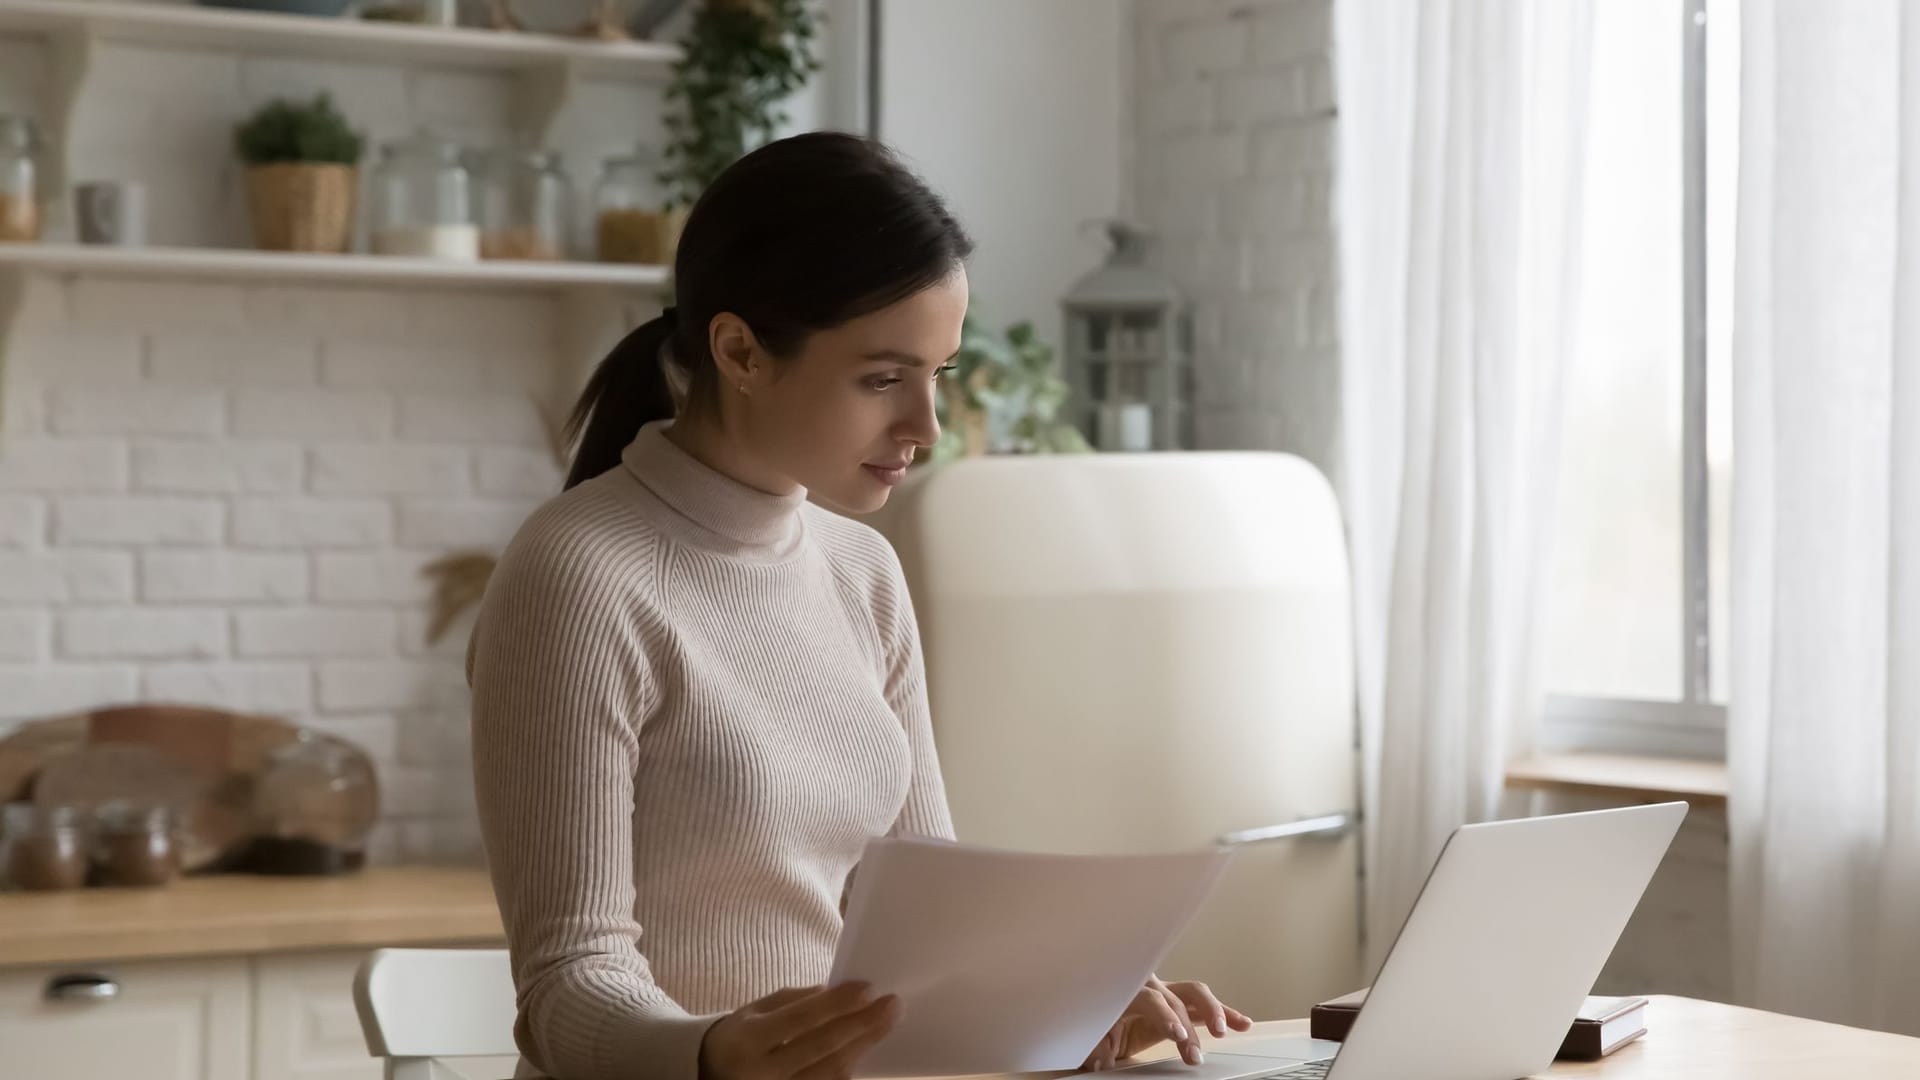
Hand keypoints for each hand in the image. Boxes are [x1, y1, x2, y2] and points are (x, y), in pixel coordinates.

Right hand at [699, 982, 899, 1079]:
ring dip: (862, 1046)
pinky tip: (865, 1047)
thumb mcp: (754, 1011)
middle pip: (822, 1048)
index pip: (800, 1019)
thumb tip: (835, 991)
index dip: (836, 1004)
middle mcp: (762, 1073)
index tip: (868, 988)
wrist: (711, 1077)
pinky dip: (849, 1067)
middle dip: (861, 1025)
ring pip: (830, 1073)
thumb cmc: (740, 1038)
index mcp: (749, 1040)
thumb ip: (793, 1001)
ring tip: (885, 1023)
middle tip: (892, 1005)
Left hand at [1079, 978, 1253, 1071]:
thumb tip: (1100, 1061)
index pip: (1151, 1000)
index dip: (1165, 1016)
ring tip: (1226, 1029)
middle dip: (1190, 1024)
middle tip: (1195, 1050)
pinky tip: (1242, 1023)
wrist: (1099, 1005)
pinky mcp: (1179, 1002)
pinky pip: (1204, 1006)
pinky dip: (1224, 1013)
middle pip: (1177, 997)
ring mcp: (1167, 992)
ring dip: (1214, 1010)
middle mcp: (1151, 987)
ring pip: (1195, 993)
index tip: (1179, 1034)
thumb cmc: (1096, 1016)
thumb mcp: (1090, 1034)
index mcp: (1128, 990)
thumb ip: (1096, 1047)